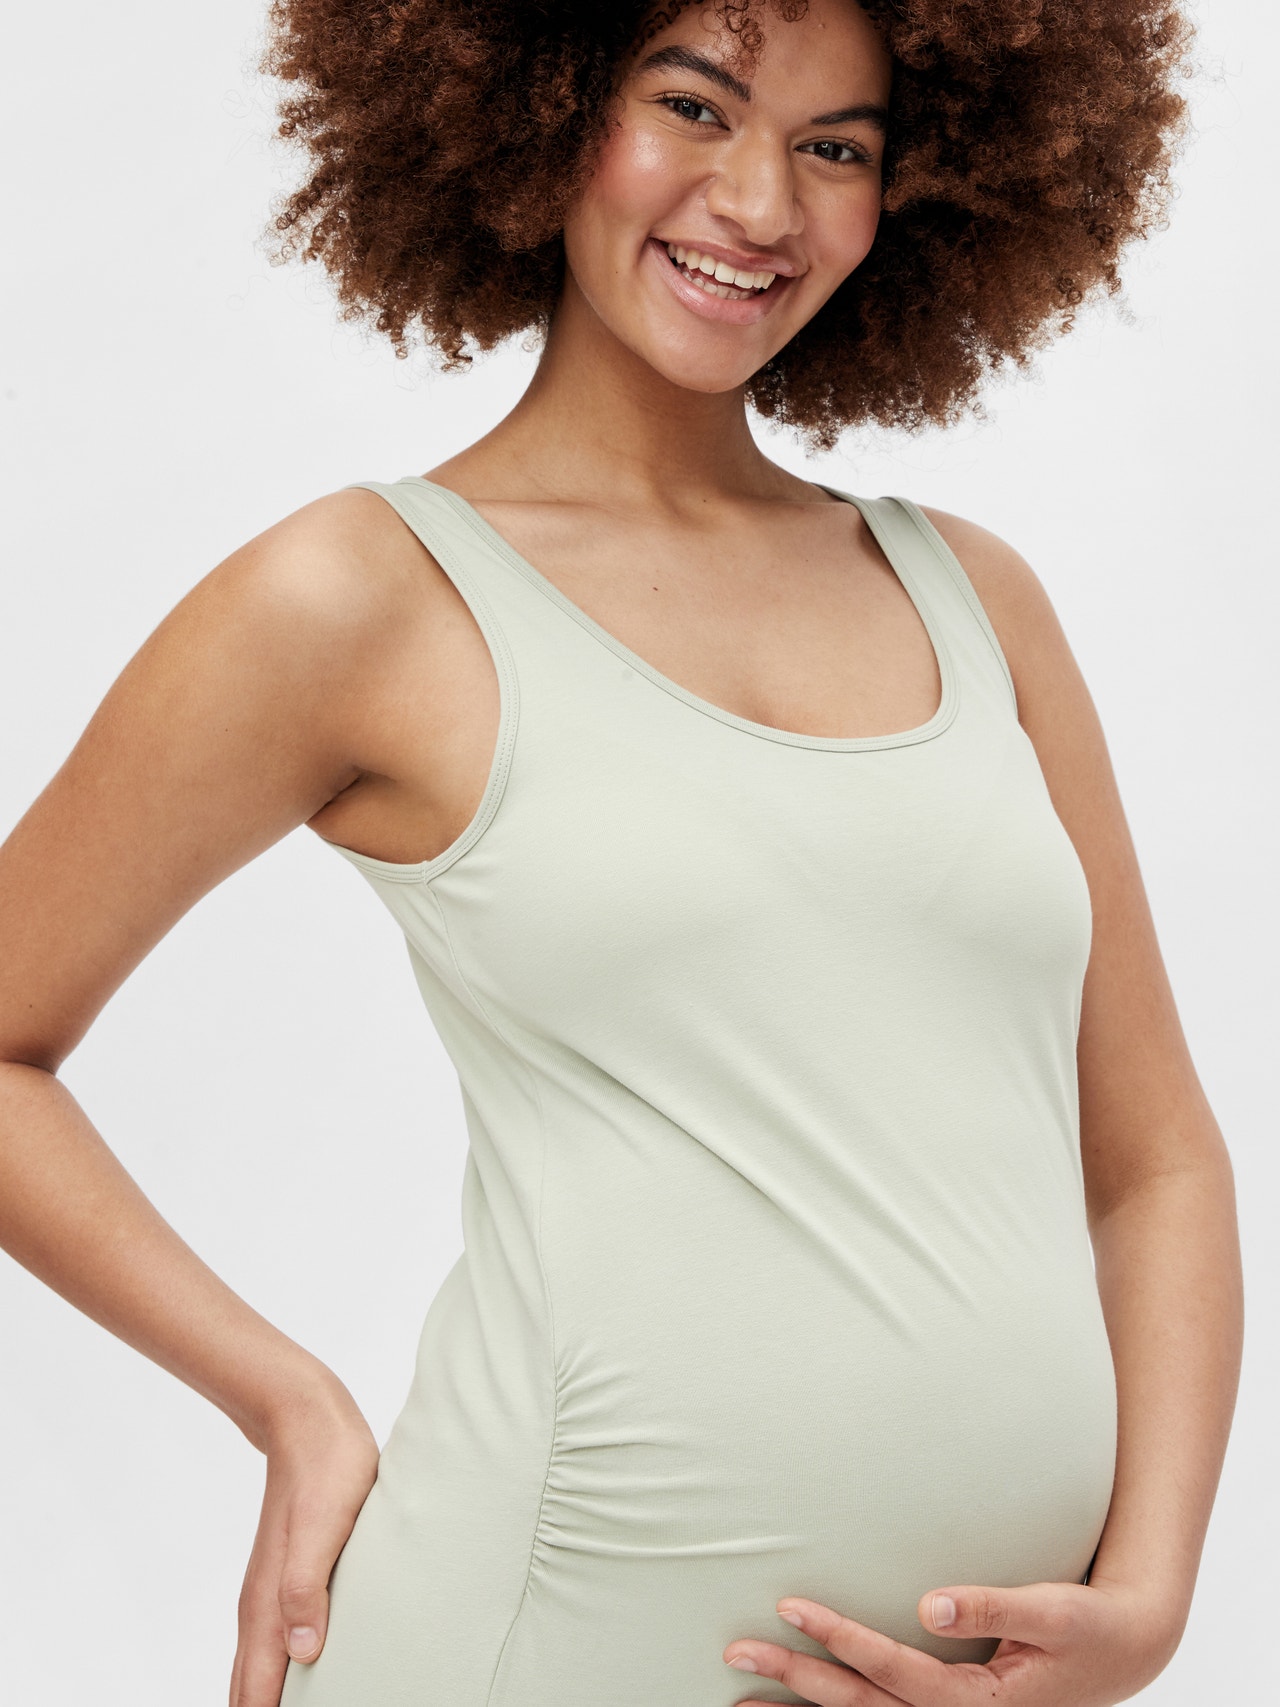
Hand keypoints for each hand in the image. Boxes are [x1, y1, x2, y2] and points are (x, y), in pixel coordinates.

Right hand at [228, 1385, 380, 1706]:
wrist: (307, 1422)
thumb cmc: (326, 1471)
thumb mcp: (326, 1527)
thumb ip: (306, 1588)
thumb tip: (302, 1653)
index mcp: (269, 1606)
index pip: (256, 1694)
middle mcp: (260, 1608)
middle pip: (246, 1691)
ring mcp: (268, 1594)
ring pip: (253, 1671)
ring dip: (261, 1701)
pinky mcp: (282, 1579)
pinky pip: (266, 1646)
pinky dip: (269, 1678)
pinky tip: (291, 1680)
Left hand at [722, 1578, 1178, 1705]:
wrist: (1122, 1653)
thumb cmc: (1087, 1627)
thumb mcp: (1052, 1611)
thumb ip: (992, 1604)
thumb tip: (929, 1603)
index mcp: (978, 1700)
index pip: (893, 1672)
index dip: (841, 1639)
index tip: (791, 1606)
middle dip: (798, 1680)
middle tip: (735, 1653)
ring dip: (804, 1706)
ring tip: (742, 1694)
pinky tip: (801, 1702)